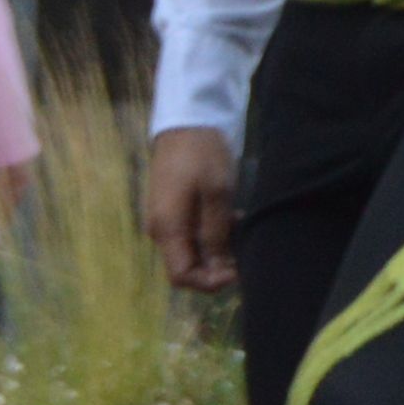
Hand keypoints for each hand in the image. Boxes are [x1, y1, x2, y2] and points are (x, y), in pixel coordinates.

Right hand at [145, 126, 240, 295]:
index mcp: (166, 228)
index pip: (181, 276)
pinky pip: (190, 235)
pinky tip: (229, 217)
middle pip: (185, 266)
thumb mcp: (217, 195)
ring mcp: (163, 220)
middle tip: (243, 248)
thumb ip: (216, 234)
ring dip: (217, 248)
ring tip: (239, 226)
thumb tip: (217, 268)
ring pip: (191, 251)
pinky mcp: (170, 210)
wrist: (187, 122)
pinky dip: (211, 234)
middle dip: (216, 266)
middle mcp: (159, 230)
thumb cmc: (202, 155)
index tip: (236, 271)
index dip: (209, 282)